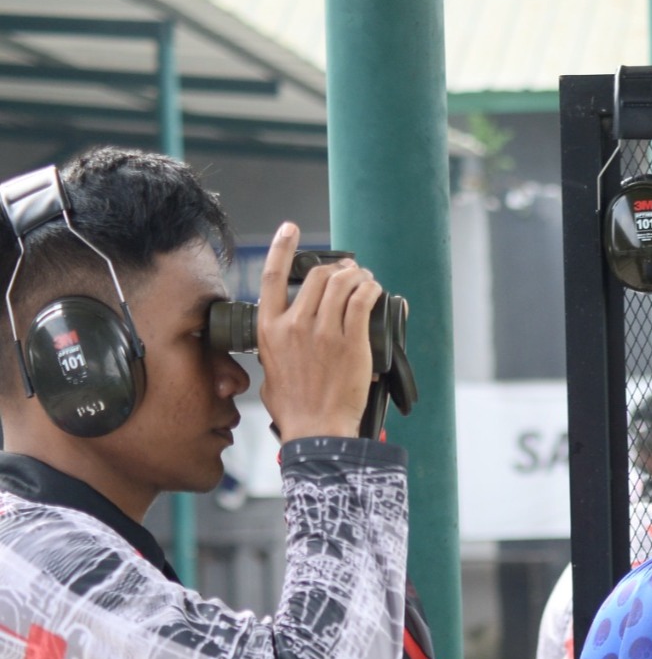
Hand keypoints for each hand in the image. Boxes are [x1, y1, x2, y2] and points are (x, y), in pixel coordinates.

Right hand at [254, 222, 383, 439]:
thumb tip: (279, 348)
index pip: (272, 276)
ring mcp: (323, 332)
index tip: (290, 229)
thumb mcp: (268, 374)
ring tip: (365, 279)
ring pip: (341, 284)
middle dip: (335, 268)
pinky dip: (370, 290)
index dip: (282, 247)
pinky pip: (362, 302)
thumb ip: (273, 352)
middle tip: (350, 271)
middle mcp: (295, 325)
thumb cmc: (294, 408)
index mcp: (269, 329)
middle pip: (316, 276)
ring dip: (356, 276)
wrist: (317, 429)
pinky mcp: (351, 342)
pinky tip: (374, 290)